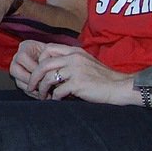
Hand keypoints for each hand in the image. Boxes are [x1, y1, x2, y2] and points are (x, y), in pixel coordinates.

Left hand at [11, 41, 133, 103]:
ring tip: (43, 96)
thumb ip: (71, 61)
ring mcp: (76, 71)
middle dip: (34, 77)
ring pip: (48, 78)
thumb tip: (51, 69)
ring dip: (42, 90)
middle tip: (31, 87)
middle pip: (43, 64)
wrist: (120, 87)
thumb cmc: (103, 78)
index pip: (47, 49)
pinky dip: (54, 98)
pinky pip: (58, 91)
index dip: (39, 61)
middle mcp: (74, 58)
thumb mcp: (86, 62)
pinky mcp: (78, 84)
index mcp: (74, 51)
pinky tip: (56, 101)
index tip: (39, 72)